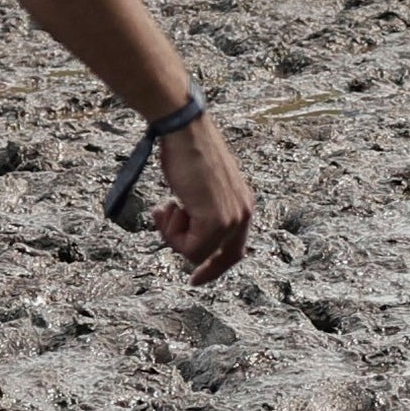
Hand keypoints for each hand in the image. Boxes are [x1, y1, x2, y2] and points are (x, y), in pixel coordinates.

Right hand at [152, 113, 255, 282]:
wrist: (184, 131)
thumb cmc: (186, 151)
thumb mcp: (199, 186)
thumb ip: (201, 209)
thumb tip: (187, 229)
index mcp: (243, 205)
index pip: (236, 250)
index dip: (215, 266)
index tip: (194, 279)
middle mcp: (244, 214)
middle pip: (221, 258)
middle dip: (188, 250)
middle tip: (165, 228)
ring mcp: (232, 219)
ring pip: (197, 253)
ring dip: (174, 233)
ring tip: (168, 204)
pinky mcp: (216, 221)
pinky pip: (190, 248)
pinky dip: (172, 232)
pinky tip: (170, 204)